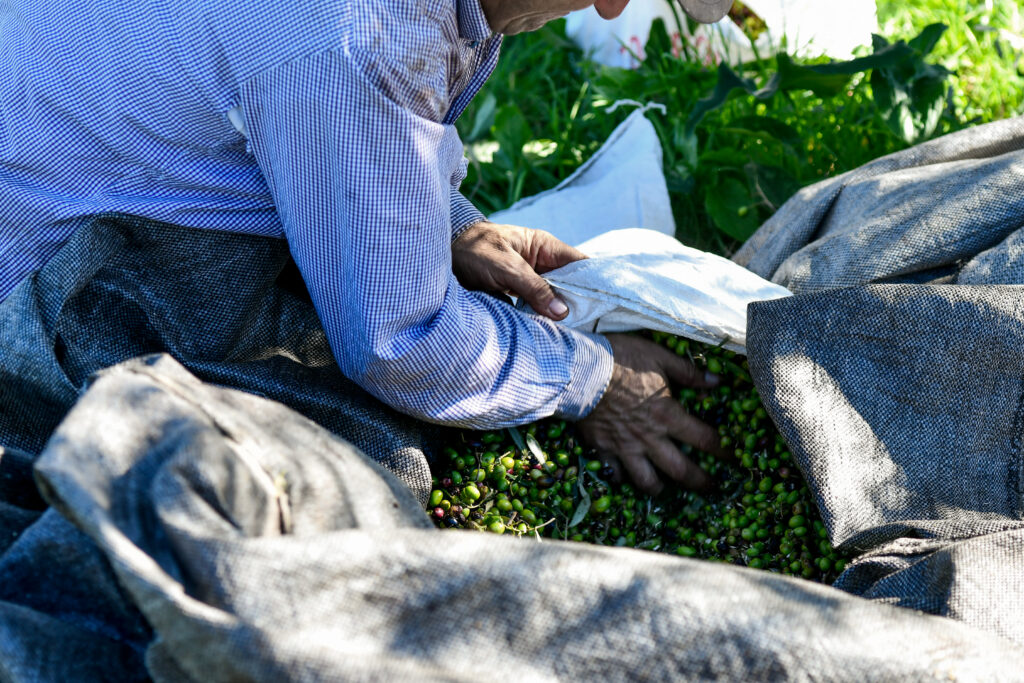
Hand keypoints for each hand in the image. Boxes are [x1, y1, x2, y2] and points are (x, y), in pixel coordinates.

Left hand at [451, 221, 585, 319]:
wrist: (443, 255)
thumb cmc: (475, 251)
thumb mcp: (506, 267)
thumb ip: (533, 287)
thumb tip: (563, 312)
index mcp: (544, 247)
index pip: (579, 263)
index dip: (594, 280)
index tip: (606, 301)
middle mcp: (541, 263)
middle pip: (569, 284)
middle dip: (577, 302)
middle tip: (589, 324)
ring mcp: (529, 279)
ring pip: (553, 298)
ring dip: (558, 313)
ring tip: (572, 332)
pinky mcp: (517, 294)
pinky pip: (536, 306)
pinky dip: (542, 317)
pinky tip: (549, 331)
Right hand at [577, 334, 724, 494]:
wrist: (580, 370)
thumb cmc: (621, 359)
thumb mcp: (659, 357)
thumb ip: (689, 372)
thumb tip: (717, 381)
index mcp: (667, 415)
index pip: (704, 440)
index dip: (722, 451)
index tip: (732, 458)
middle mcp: (650, 438)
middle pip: (680, 470)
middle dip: (699, 482)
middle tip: (710, 489)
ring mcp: (625, 448)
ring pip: (647, 481)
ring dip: (660, 488)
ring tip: (665, 490)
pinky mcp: (603, 449)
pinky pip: (615, 474)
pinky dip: (621, 478)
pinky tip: (624, 477)